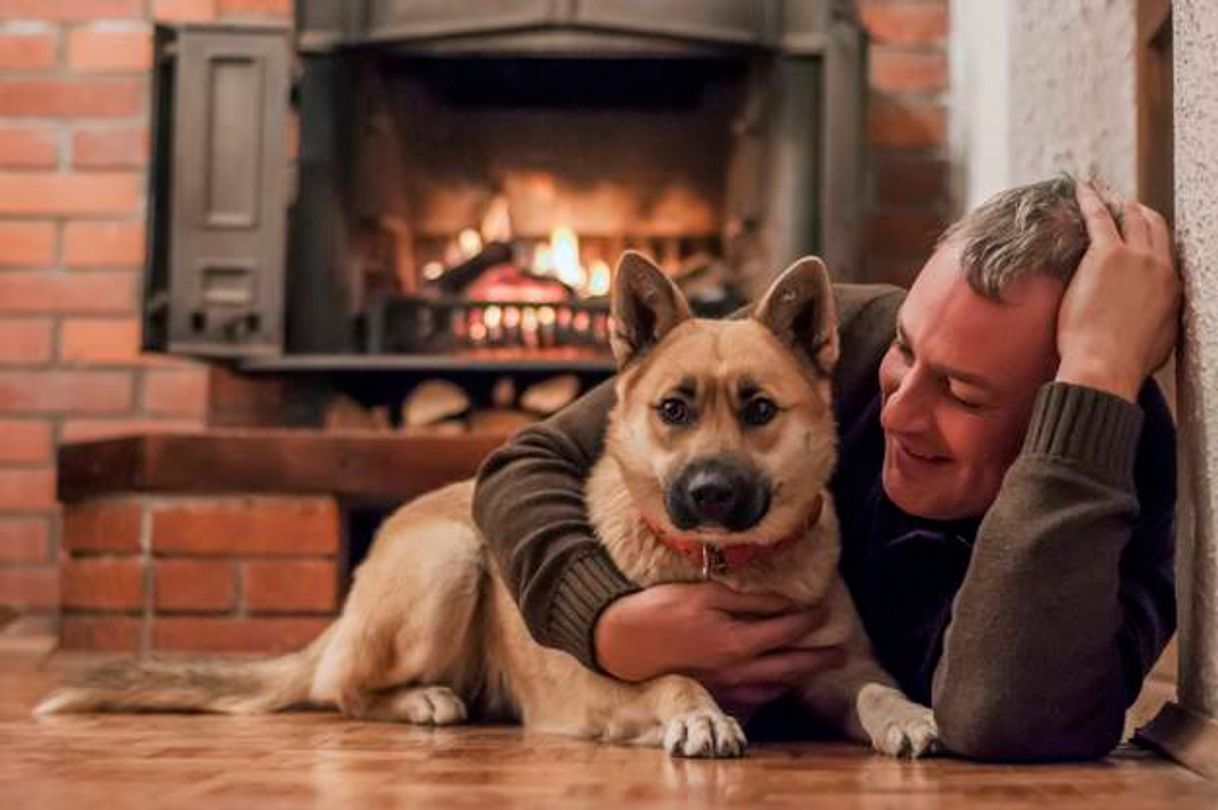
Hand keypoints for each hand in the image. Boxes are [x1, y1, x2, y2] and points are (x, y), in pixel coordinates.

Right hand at [594, 582, 845, 715]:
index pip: (786, 630)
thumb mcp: (706, 594)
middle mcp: (737, 669)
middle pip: (790, 666)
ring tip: (813, 668)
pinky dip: (771, 690)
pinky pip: (753, 698)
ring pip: (774, 686)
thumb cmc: (662, 609)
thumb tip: (784, 601)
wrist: (623, 640)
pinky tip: (776, 684)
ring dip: (798, 677)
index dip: (809, 620)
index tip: (824, 610)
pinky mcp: (713, 693)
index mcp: (737, 641)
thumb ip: (748, 600)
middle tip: (840, 653)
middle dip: (818, 658)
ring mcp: (725, 686)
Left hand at [1056, 183, 1180, 401]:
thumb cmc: (1124, 363)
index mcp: (1173, 286)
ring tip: (1100, 193)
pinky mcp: (1106, 255)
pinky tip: (1082, 188)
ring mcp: (1135, 258)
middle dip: (1136, 211)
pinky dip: (1090, 199)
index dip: (1151, 234)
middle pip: (1152, 225)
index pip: (1165, 248)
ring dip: (1116, 202)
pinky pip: (1098, 216)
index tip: (1139, 227)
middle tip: (1119, 204)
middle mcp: (1160, 265)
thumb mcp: (1158, 341)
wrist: (1105, 365)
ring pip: (1130, 215)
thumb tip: (1155, 320)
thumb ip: (1160, 320)